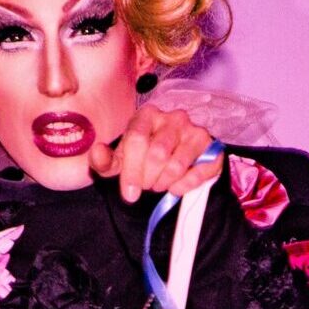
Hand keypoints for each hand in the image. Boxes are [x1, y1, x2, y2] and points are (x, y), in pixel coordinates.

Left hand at [88, 106, 223, 202]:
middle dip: (148, 178)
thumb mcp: (121, 160)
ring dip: (164, 183)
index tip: (129, 194)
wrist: (177, 160)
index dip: (131, 171)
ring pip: (176, 164)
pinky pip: (198, 172)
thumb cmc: (144, 158)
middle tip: (146, 187)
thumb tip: (96, 153)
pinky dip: (185, 186)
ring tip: (160, 185)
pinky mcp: (212, 147)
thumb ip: (105, 161)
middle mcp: (174, 117)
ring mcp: (194, 130)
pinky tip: (176, 188)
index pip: (136, 139)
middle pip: (156, 153)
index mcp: (147, 114)